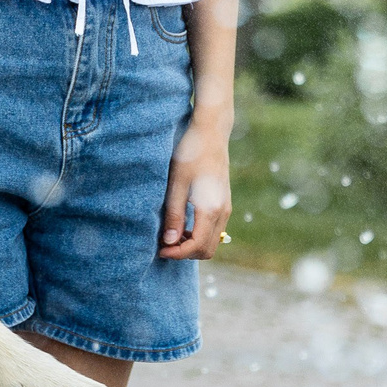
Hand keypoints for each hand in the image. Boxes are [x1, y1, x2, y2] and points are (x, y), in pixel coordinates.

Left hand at [158, 113, 231, 259]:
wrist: (210, 133)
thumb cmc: (190, 154)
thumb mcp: (176, 184)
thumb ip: (174, 214)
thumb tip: (169, 242)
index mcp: (210, 209)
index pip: (196, 246)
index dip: (177, 253)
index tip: (159, 249)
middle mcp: (223, 212)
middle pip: (207, 250)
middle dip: (185, 253)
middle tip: (163, 244)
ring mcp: (226, 208)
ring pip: (212, 242)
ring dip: (192, 245)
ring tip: (170, 235)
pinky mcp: (224, 203)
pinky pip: (214, 230)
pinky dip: (199, 235)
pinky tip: (182, 225)